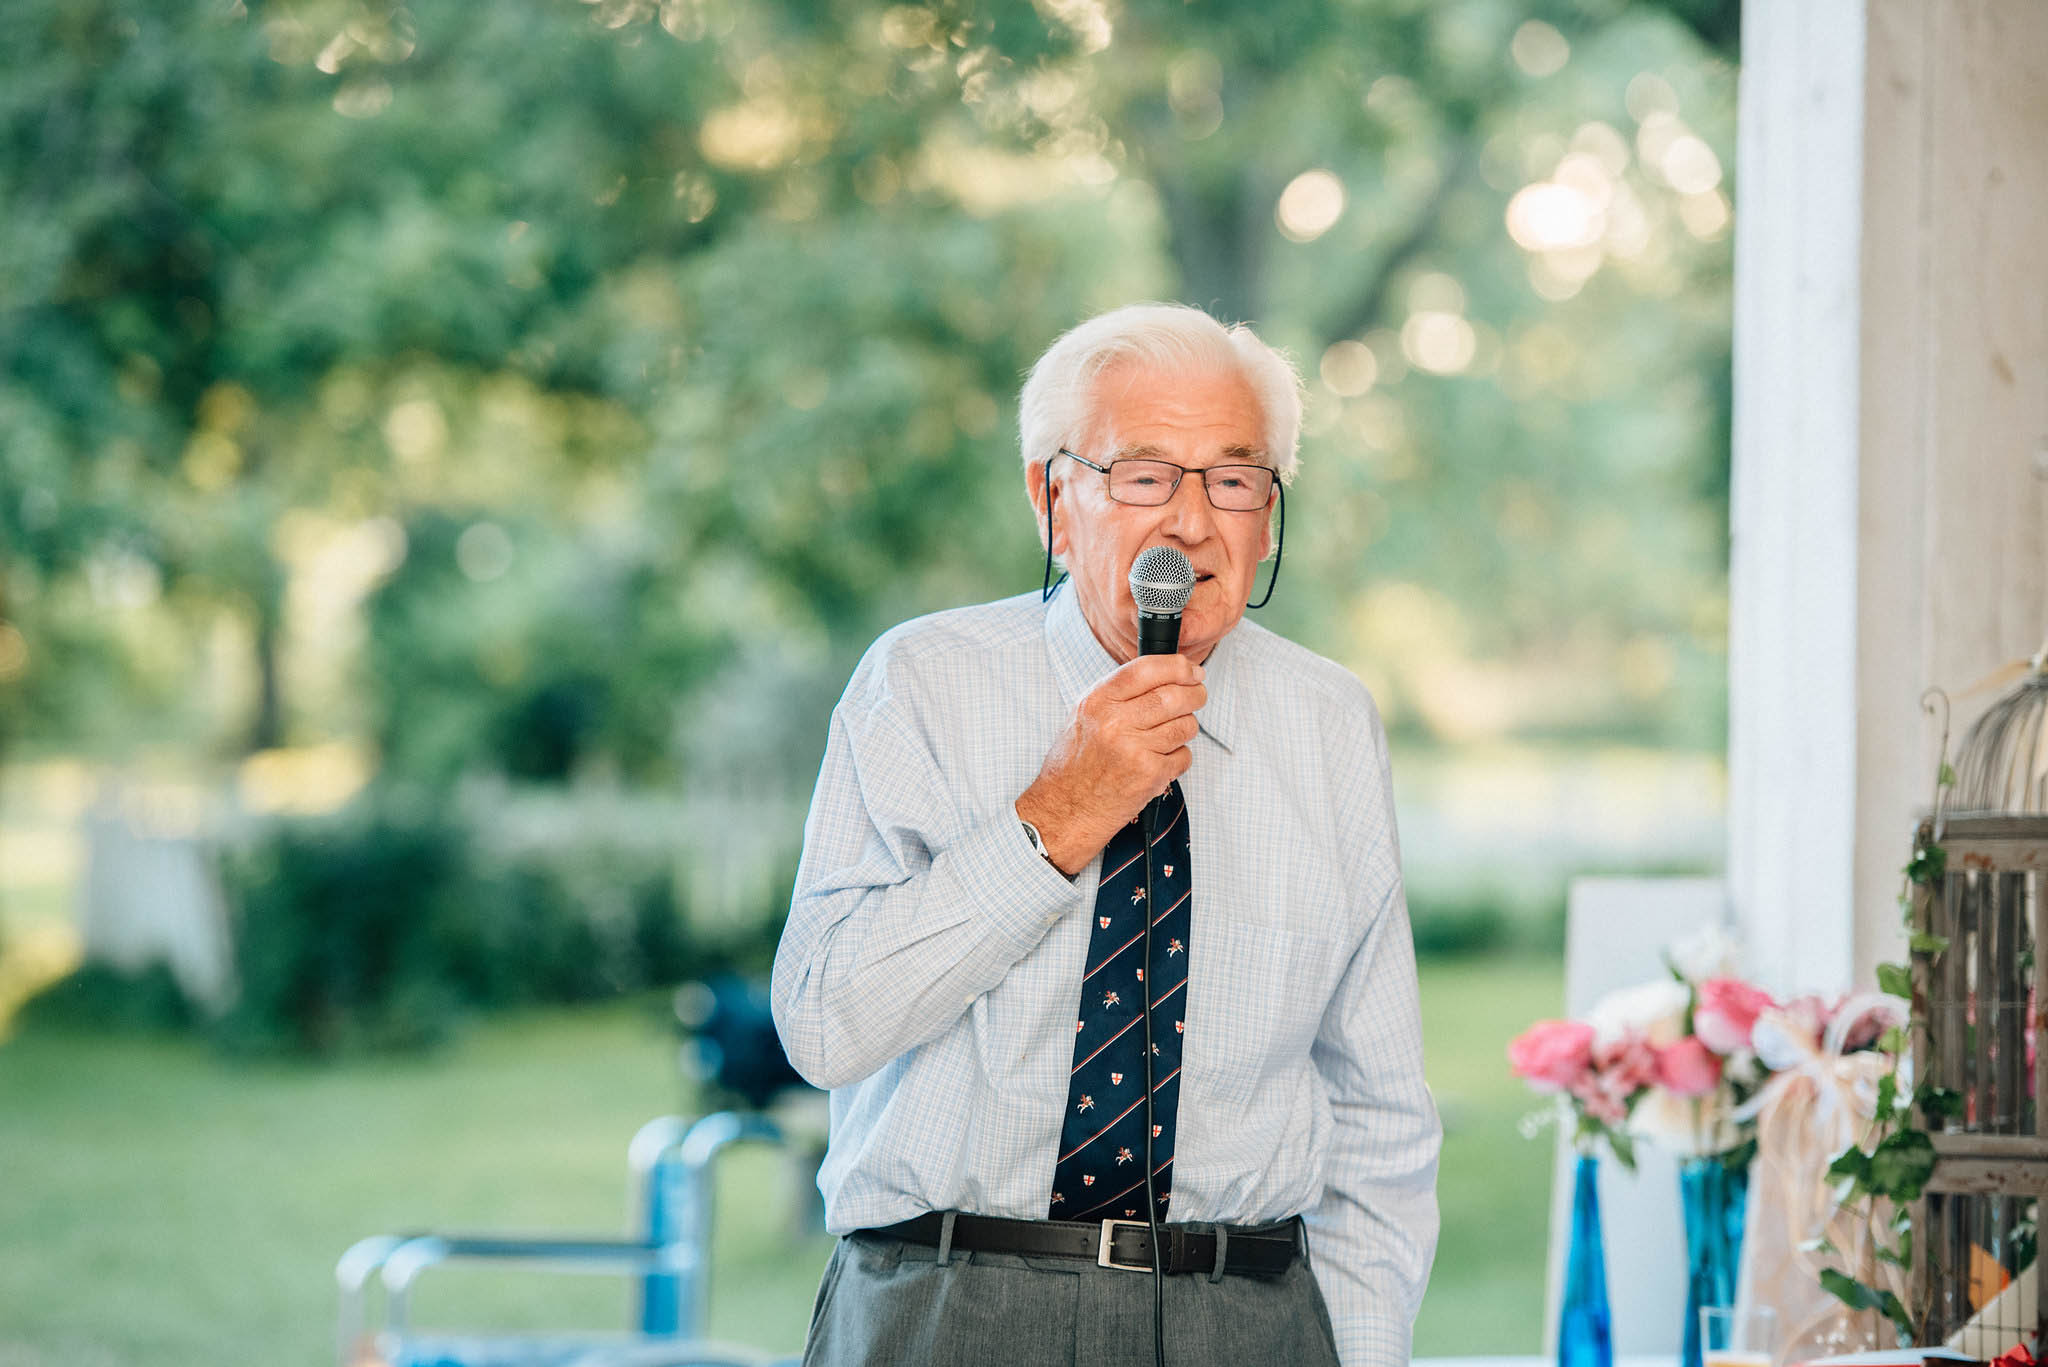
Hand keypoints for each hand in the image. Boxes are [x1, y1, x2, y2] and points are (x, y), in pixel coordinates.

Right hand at [1015, 654, 1205, 875]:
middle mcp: (1115, 723)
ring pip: (1185, 726)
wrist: (1066, 810)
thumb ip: (1118, 694)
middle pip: (1173, 696)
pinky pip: (1184, 756)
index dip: (1177, 666)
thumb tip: (1163, 674)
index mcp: (1097, 702)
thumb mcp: (1083, 716)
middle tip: (1197, 695)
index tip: (1192, 670)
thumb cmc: (1075, 764)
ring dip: (1187, 727)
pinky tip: (1161, 760)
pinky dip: (1179, 757)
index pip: (1146, 669)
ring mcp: (1134, 750)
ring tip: (1172, 733)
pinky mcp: (1150, 776)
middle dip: (1195, 694)